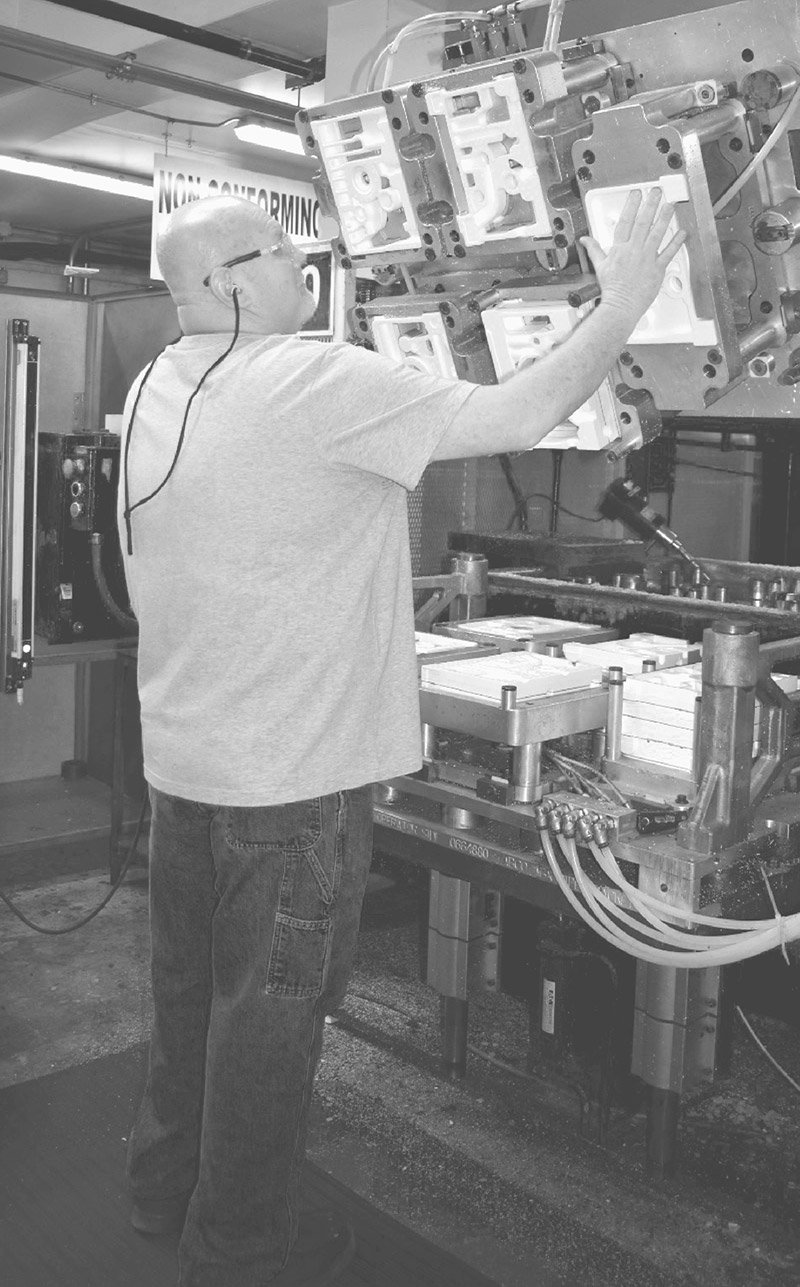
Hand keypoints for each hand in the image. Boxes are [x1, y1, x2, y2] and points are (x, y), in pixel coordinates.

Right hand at [579, 187, 686, 323]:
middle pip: (643, 223)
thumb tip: (585, 240)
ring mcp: (647, 259)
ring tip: (669, 205)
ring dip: (664, 218)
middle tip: (656, 192)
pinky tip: (682, 233)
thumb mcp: (599, 267)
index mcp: (620, 249)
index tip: (637, 193)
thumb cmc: (611, 289)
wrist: (621, 306)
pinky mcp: (658, 269)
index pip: (626, 221)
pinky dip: (677, 242)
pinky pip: (669, 253)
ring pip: (657, 233)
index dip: (631, 205)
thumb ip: (594, 250)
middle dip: (650, 205)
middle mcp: (634, 251)